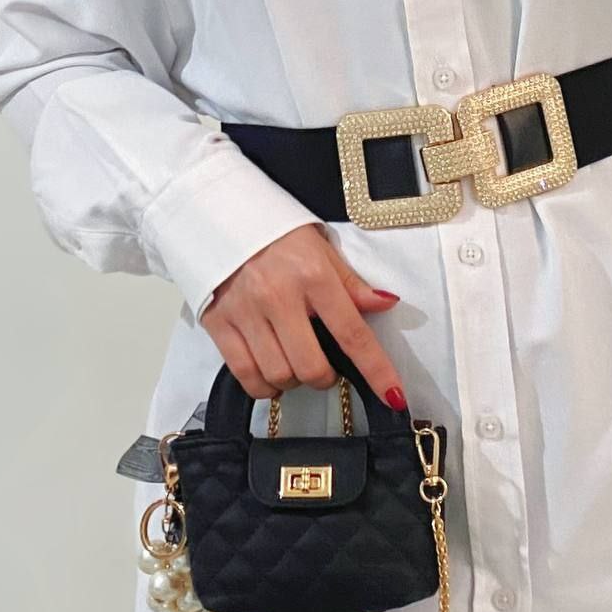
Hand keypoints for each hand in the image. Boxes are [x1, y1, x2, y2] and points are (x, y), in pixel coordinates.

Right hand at [201, 223, 406, 409]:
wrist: (219, 215)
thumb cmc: (276, 234)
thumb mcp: (321, 249)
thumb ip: (352, 283)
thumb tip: (386, 303)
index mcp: (313, 275)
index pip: (352, 333)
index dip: (376, 370)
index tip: (393, 395)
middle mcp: (279, 296)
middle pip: (312, 367)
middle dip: (326, 378)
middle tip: (325, 368)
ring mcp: (246, 312)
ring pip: (278, 375)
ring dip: (294, 382)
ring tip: (294, 364)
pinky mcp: (219, 323)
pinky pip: (245, 375)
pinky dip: (263, 386)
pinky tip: (271, 376)